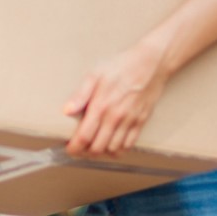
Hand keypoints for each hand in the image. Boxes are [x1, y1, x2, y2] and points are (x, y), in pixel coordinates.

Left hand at [63, 40, 171, 159]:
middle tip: (80, 148)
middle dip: (86, 152)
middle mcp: (115, 117)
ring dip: (102, 152)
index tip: (70, 149)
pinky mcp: (141, 121)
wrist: (150, 63)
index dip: (75, 148)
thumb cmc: (120, 66)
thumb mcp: (95, 74)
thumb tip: (66, 111)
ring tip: (95, 146)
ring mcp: (130, 121)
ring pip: (114, 149)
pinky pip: (130, 144)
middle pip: (98, 148)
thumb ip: (80, 94)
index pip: (85, 136)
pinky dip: (119, 149)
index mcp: (101, 106)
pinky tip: (112, 144)